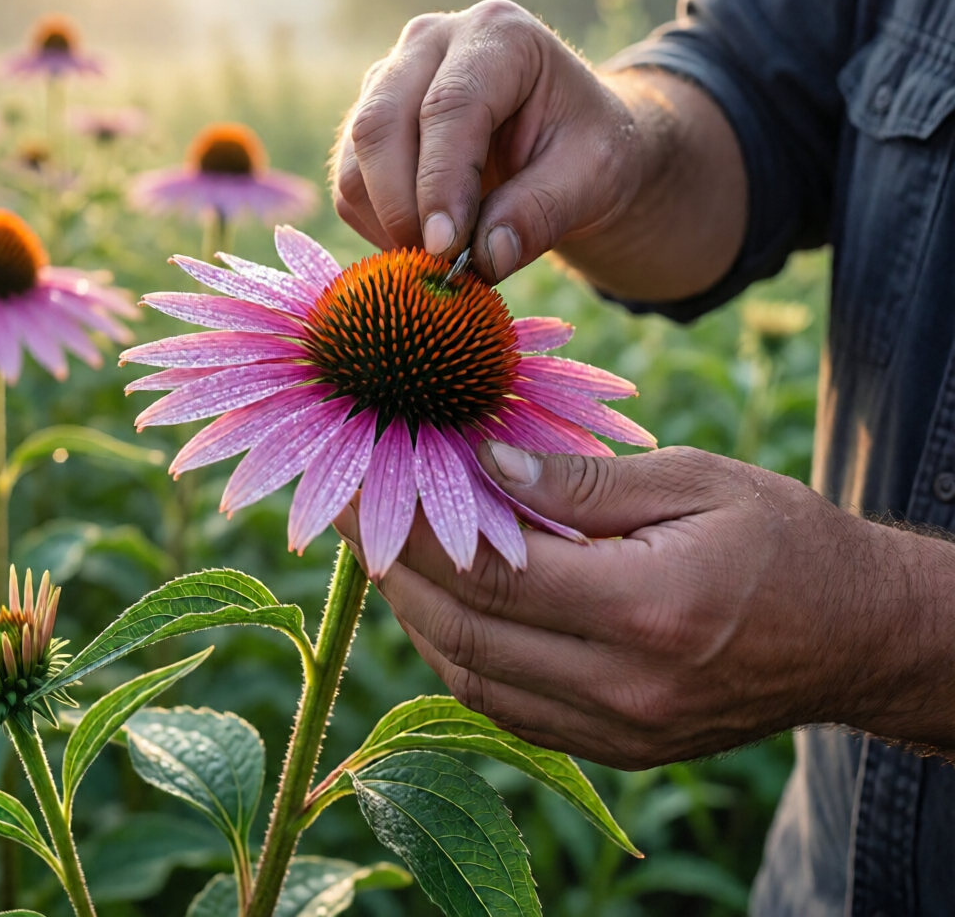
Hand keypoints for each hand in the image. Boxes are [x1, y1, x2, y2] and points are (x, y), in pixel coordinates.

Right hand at [331, 0, 643, 282]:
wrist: (567, 144)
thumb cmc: (585, 150)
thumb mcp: (590, 178)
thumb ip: (542, 213)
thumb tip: (486, 259)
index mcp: (498, 35)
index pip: (450, 107)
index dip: (441, 183)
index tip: (444, 249)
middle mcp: (431, 42)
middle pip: (381, 126)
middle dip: (402, 209)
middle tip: (437, 268)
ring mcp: (390, 79)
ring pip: (355, 159)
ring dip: (386, 224)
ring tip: (438, 262)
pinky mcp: (367, 123)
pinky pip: (350, 185)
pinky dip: (377, 227)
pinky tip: (423, 246)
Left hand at [336, 444, 954, 766]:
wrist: (854, 633)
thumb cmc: (784, 539)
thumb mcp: (694, 482)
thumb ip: (584, 482)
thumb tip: (487, 463)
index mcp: (646, 608)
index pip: (488, 570)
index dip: (410, 527)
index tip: (359, 486)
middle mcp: (624, 686)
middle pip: (466, 632)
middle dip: (396, 572)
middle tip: (357, 517)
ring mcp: (619, 730)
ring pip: (474, 682)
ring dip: (419, 618)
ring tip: (390, 557)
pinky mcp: (617, 747)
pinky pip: (509, 711)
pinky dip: (462, 659)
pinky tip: (447, 611)